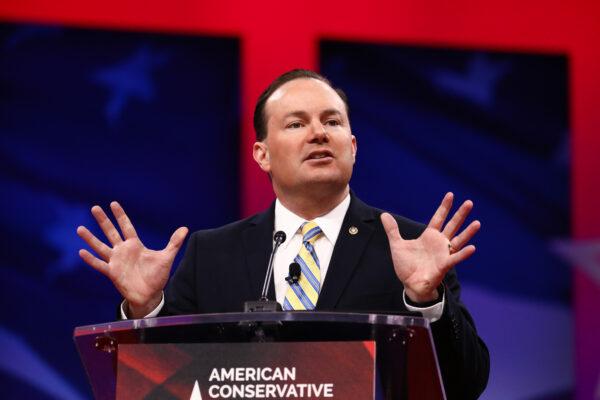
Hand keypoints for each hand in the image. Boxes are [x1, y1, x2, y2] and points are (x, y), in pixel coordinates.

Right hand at [77, 201, 187, 317]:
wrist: (150, 294)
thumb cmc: (157, 276)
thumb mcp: (166, 257)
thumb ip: (174, 243)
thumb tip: (185, 228)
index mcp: (135, 245)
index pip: (126, 226)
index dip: (120, 215)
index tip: (113, 204)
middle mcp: (123, 251)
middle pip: (111, 232)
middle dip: (103, 221)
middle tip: (94, 208)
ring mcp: (116, 261)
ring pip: (101, 247)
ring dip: (91, 239)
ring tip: (80, 228)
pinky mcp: (112, 273)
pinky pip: (99, 265)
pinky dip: (91, 259)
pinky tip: (81, 252)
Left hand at [380, 192, 479, 302]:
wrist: (410, 284)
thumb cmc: (406, 265)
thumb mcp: (397, 245)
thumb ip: (392, 230)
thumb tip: (384, 215)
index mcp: (429, 236)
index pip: (438, 218)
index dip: (444, 207)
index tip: (450, 195)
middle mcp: (439, 243)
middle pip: (452, 225)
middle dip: (460, 215)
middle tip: (469, 202)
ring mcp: (443, 254)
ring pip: (458, 240)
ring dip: (468, 232)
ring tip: (477, 223)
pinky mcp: (444, 265)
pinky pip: (455, 258)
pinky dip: (463, 254)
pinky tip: (472, 247)